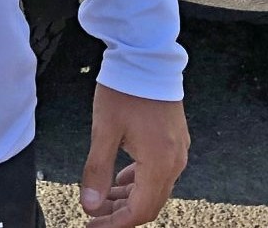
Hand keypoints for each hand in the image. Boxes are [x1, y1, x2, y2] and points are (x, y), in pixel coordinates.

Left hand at [79, 84, 187, 224]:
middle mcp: (175, 162)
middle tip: (92, 214)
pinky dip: (138, 182)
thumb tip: (89, 204)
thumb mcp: (104, 131)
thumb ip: (97, 171)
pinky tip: (119, 179)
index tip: (92, 224)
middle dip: (120, 214)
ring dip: (128, 198)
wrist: (146, 57)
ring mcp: (178, 151)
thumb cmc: (125, 90)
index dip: (115, 224)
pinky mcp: (176, 141)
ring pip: (154, 190)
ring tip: (100, 198)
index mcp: (159, 163)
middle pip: (149, 205)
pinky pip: (159, 173)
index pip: (139, 211)